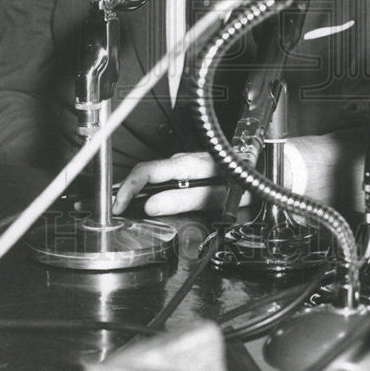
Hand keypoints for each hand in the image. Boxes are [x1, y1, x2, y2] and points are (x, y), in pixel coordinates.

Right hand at [113, 152, 248, 215]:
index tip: (117, 205)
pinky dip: (146, 189)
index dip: (127, 188)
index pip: (147, 171)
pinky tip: (141, 201)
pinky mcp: (185, 169)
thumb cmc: (240, 182)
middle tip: (112, 210)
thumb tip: (152, 205)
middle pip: (143, 172)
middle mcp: (181, 160)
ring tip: (121, 207)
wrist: (257, 172)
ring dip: (134, 190)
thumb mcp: (215, 196)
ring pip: (151, 176)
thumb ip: (183, 200)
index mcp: (187, 164)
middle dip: (123, 190)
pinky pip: (160, 179)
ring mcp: (182, 163)